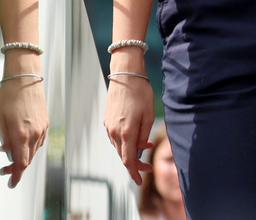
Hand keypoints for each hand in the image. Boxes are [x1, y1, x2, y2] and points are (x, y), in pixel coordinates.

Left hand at [0, 73, 47, 187]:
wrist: (24, 77)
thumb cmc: (8, 96)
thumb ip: (3, 138)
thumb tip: (6, 150)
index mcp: (21, 134)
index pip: (21, 163)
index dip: (16, 176)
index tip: (11, 183)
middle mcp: (34, 133)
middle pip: (28, 159)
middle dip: (16, 168)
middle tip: (3, 169)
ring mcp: (42, 127)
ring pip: (34, 150)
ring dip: (23, 156)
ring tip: (9, 153)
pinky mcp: (45, 121)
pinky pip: (38, 140)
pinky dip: (30, 147)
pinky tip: (21, 142)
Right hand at [103, 61, 154, 184]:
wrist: (125, 75)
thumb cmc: (141, 93)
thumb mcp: (149, 114)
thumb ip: (144, 134)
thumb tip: (141, 148)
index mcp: (126, 131)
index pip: (128, 160)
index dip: (134, 172)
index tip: (140, 180)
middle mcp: (114, 132)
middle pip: (123, 155)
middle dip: (135, 163)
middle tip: (148, 166)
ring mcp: (108, 127)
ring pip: (119, 147)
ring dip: (130, 151)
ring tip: (146, 146)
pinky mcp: (106, 121)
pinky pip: (115, 137)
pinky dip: (125, 141)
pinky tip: (135, 137)